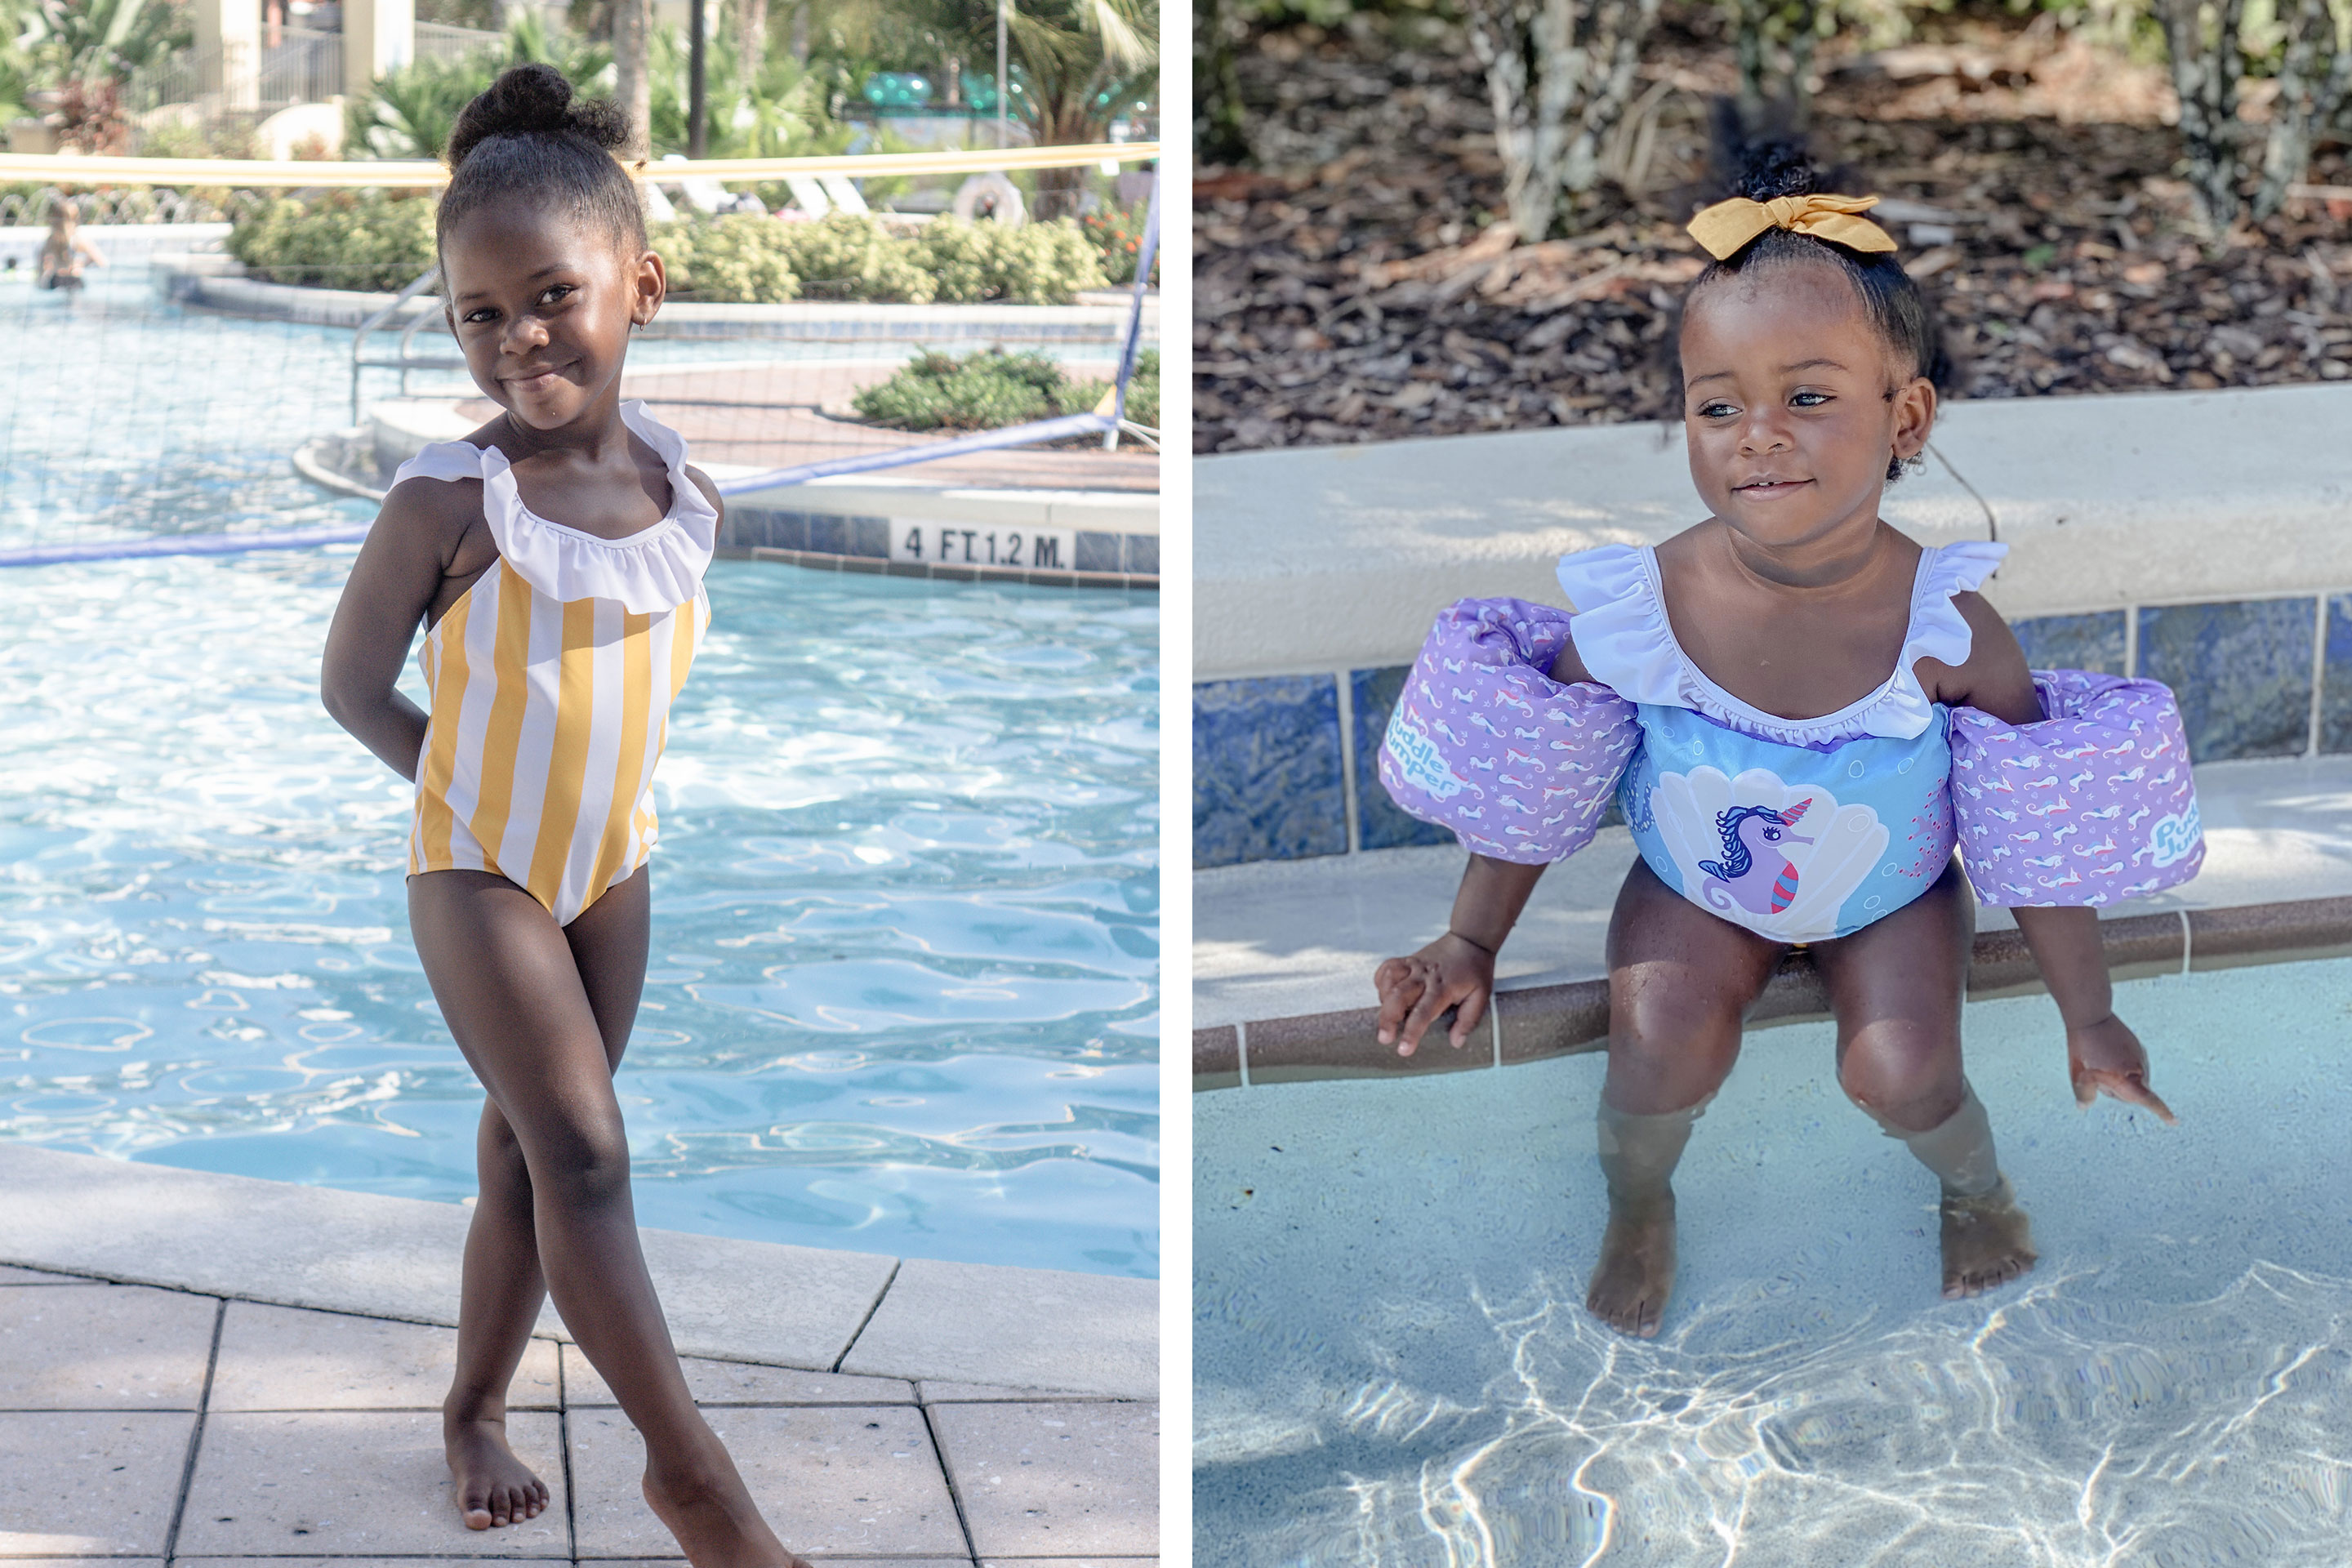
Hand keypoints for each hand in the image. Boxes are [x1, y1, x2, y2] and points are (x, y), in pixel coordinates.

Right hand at [1373, 933, 1494, 1055]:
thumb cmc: (1475, 971)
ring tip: (1389, 1015)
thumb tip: (1456, 1042)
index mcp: (1442, 988)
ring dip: (1383, 999)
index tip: (1403, 1050)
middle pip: (1398, 996)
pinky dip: (1381, 981)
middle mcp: (1424, 976)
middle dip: (1387, 1018)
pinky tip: (1386, 994)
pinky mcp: (1408, 959)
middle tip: (1384, 1038)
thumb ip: (1468, 1020)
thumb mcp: (1481, 996)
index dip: (1412, 1032)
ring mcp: (1414, 965)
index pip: (1423, 1013)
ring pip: (1389, 979)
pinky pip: (1387, 968)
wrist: (1470, 940)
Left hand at [2066, 1013, 2176, 1123]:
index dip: (2162, 1112)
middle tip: (2095, 1069)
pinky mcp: (2139, 1048)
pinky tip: (2106, 1052)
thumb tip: (2084, 1106)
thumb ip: (2084, 1093)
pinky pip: (2132, 1065)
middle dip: (2115, 1089)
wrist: (2092, 1017)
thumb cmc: (2083, 1046)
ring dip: (2118, 1076)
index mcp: (2127, 1078)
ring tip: (2100, 1058)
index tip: (2174, 1122)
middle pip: (2131, 1093)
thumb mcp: (2078, 1073)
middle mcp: (2140, 1069)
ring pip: (2132, 1079)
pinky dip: (2121, 1065)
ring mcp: (2141, 1057)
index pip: (2149, 1101)